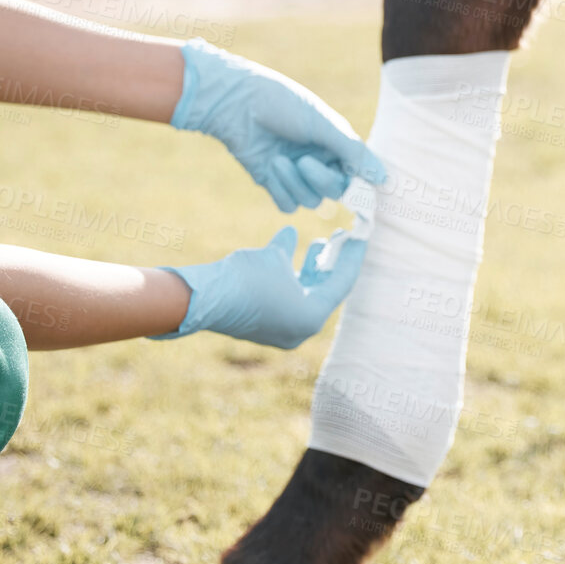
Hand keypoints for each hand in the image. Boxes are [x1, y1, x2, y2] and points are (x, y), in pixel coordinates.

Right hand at [148, 225, 367, 347]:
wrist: (203, 298)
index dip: (351, 257)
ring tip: (318, 244)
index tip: (361, 237)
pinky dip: (291, 279)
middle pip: (326, 291)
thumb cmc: (246, 276)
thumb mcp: (274, 257)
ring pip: (306, 295)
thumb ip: (289, 248)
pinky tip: (288, 255)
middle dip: (332, 263)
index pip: (341, 283)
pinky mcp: (264, 327)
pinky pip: (287, 300)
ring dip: (312, 269)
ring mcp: (281, 330)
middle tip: (340, 239)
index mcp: (311, 317)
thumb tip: (292, 233)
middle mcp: (300, 329)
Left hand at [171, 38, 387, 211]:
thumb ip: (353, 153)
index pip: (357, 175)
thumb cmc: (282, 104)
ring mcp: (296, 174)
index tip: (356, 192)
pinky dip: (281, 190)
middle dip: (320, 180)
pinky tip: (271, 168)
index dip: (358, 186)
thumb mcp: (323, 125)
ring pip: (310, 201)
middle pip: (334, 191)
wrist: (236, 102)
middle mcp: (320, 160)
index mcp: (336, 143)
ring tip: (278, 160)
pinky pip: (287, 205)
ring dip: (296, 184)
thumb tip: (384, 179)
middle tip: (303, 161)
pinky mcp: (273, 183)